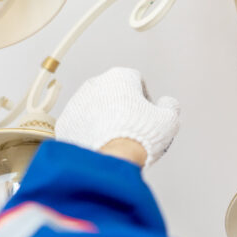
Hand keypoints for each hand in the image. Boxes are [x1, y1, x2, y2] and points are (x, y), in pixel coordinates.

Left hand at [55, 68, 179, 166]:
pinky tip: (101, 145)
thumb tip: (167, 103)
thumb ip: (170, 106)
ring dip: (104, 120)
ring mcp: (77, 103)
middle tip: (131, 130)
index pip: (136, 82)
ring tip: (115, 140)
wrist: (111, 160)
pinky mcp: (65, 122)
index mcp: (120, 77)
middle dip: (122, 108)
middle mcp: (95, 84)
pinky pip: (81, 125)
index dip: (145, 100)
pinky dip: (89, 132)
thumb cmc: (139, 137)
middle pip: (113, 94)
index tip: (147, 117)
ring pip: (95, 108)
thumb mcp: (169, 119)